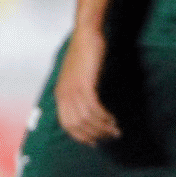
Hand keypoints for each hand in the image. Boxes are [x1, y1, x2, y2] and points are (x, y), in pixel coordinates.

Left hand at [53, 30, 120, 146]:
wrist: (86, 33)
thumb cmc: (84, 52)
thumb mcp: (77, 76)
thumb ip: (79, 92)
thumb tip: (88, 109)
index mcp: (60, 94)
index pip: (66, 124)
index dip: (80, 136)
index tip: (94, 142)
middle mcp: (63, 94)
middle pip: (76, 125)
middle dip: (94, 135)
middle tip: (109, 137)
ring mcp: (73, 89)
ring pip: (86, 119)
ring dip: (102, 128)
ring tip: (116, 131)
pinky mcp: (85, 84)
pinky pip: (94, 108)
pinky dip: (104, 117)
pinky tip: (113, 119)